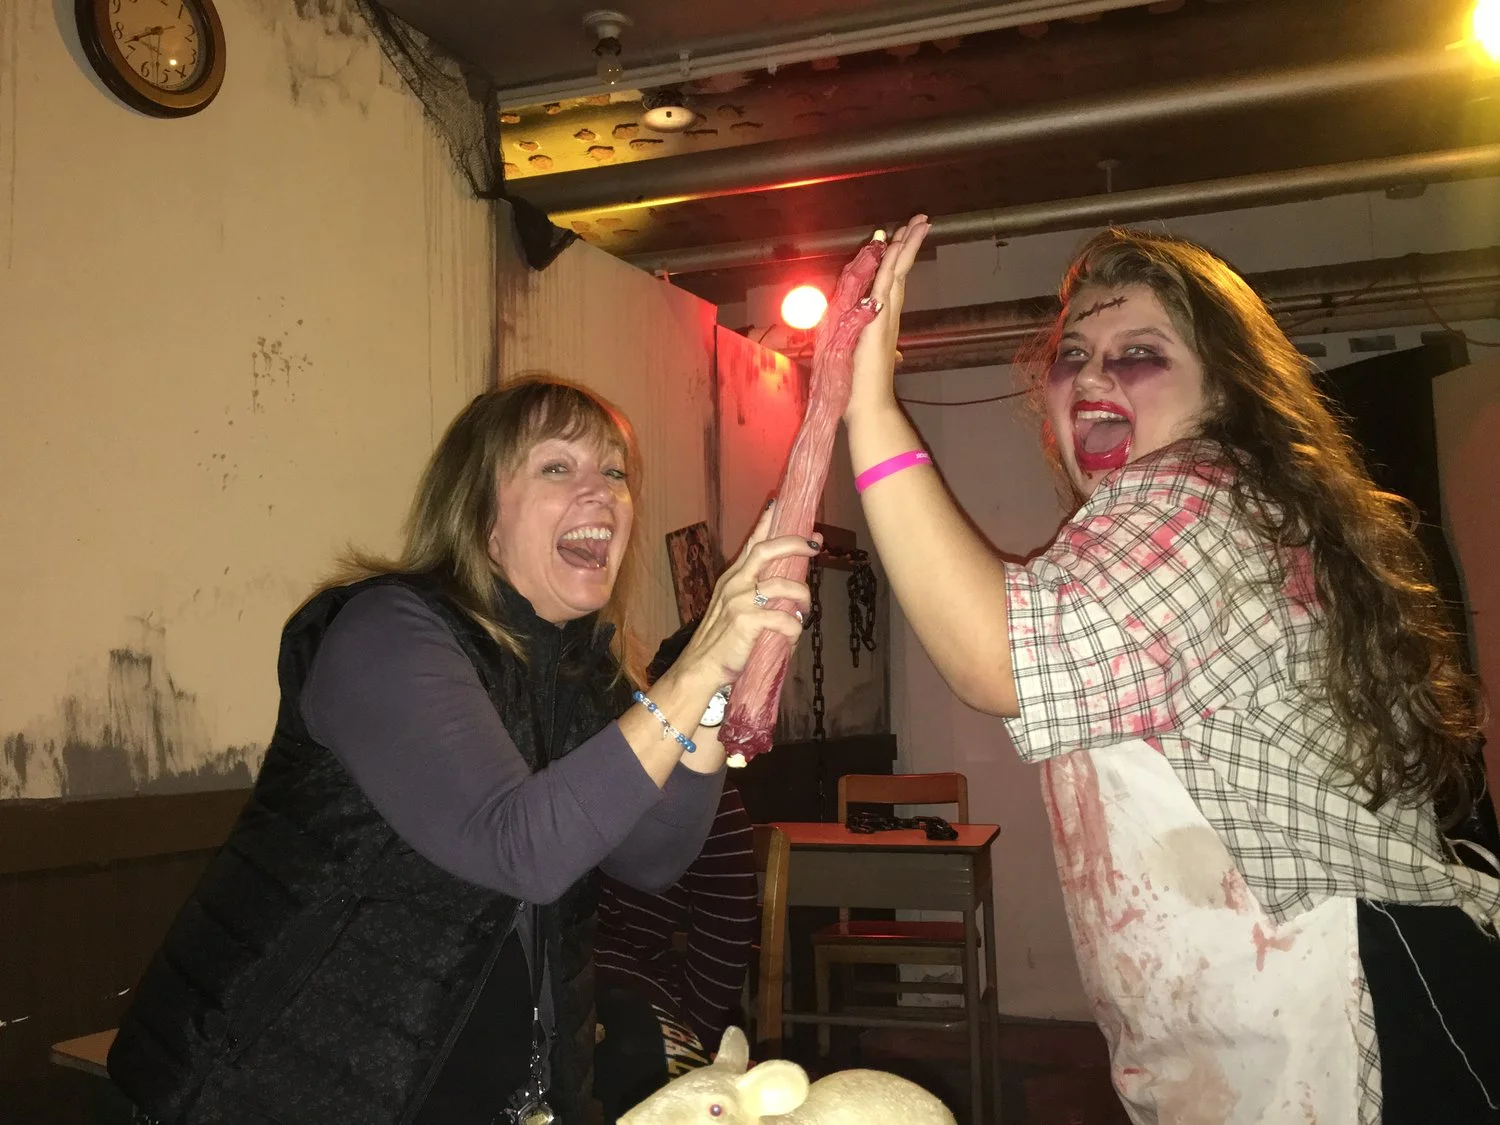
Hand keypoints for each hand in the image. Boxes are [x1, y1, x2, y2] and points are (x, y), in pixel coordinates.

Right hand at [674, 504, 816, 685]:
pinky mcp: (746, 621)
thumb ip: (759, 596)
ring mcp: (739, 601)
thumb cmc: (722, 642)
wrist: (699, 669)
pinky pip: (784, 620)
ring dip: (803, 597)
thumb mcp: (736, 610)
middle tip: (815, 544)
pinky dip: (795, 628)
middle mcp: (734, 583)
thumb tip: (793, 592)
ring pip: (783, 586)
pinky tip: (793, 636)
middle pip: (766, 550)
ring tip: (806, 610)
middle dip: (794, 543)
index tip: (781, 502)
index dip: (767, 521)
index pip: (752, 542)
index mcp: (733, 578)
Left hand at [845, 214, 930, 423]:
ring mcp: (884, 317)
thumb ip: (870, 343)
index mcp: (883, 319)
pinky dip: (890, 265)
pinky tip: (896, 248)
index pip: (892, 280)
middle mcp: (887, 314)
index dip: (898, 257)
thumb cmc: (860, 385)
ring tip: (917, 224)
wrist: (867, 405)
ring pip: (895, 273)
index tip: (904, 235)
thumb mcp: (858, 354)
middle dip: (909, 243)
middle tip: (921, 219)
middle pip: (899, 270)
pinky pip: (882, 287)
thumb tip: (887, 347)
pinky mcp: (876, 322)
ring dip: (905, 246)